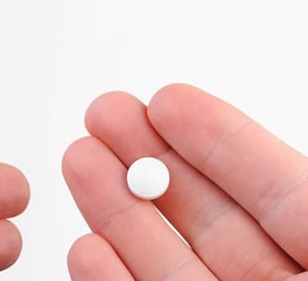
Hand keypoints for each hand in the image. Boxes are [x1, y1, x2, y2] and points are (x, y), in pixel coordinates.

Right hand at [63, 84, 307, 279]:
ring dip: (115, 212)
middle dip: (149, 161)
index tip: (168, 101)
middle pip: (206, 218)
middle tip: (107, 114)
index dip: (219, 141)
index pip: (274, 192)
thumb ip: (307, 208)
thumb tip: (256, 154)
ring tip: (80, 160)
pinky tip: (88, 247)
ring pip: (163, 264)